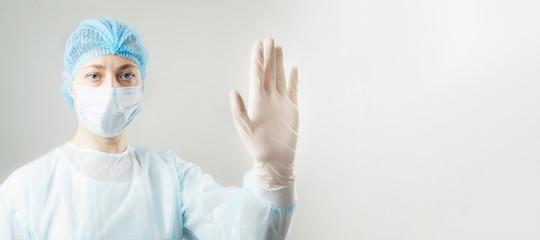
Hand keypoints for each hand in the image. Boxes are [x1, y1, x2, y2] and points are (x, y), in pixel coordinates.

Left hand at [229, 38, 298, 189]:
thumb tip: (233, 91)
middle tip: (269, 39)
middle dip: (268, 56)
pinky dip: (293, 79)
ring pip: (280, 78)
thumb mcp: (245, 129)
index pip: (257, 75)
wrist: (275, 159)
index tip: (258, 44)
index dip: (257, 60)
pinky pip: (293, 90)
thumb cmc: (258, 147)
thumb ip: (239, 111)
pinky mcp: (292, 109)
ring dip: (279, 63)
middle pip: (269, 72)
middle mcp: (268, 99)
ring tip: (279, 48)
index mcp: (257, 101)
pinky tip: (293, 68)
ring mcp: (281, 103)